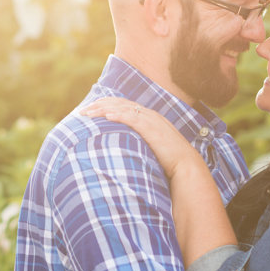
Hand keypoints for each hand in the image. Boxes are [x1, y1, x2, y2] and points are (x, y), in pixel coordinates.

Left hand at [80, 98, 203, 179]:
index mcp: (150, 118)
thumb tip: (125, 150)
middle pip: (120, 103)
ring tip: (88, 113)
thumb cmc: (170, 162)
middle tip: (83, 110)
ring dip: (103, 109)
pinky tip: (106, 116)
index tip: (92, 109)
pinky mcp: (151, 129)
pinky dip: (118, 115)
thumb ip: (140, 144)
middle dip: (99, 105)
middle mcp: (150, 115)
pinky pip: (132, 119)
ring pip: (122, 109)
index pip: (124, 105)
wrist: (186, 166)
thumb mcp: (152, 148)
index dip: (106, 105)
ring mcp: (151, 121)